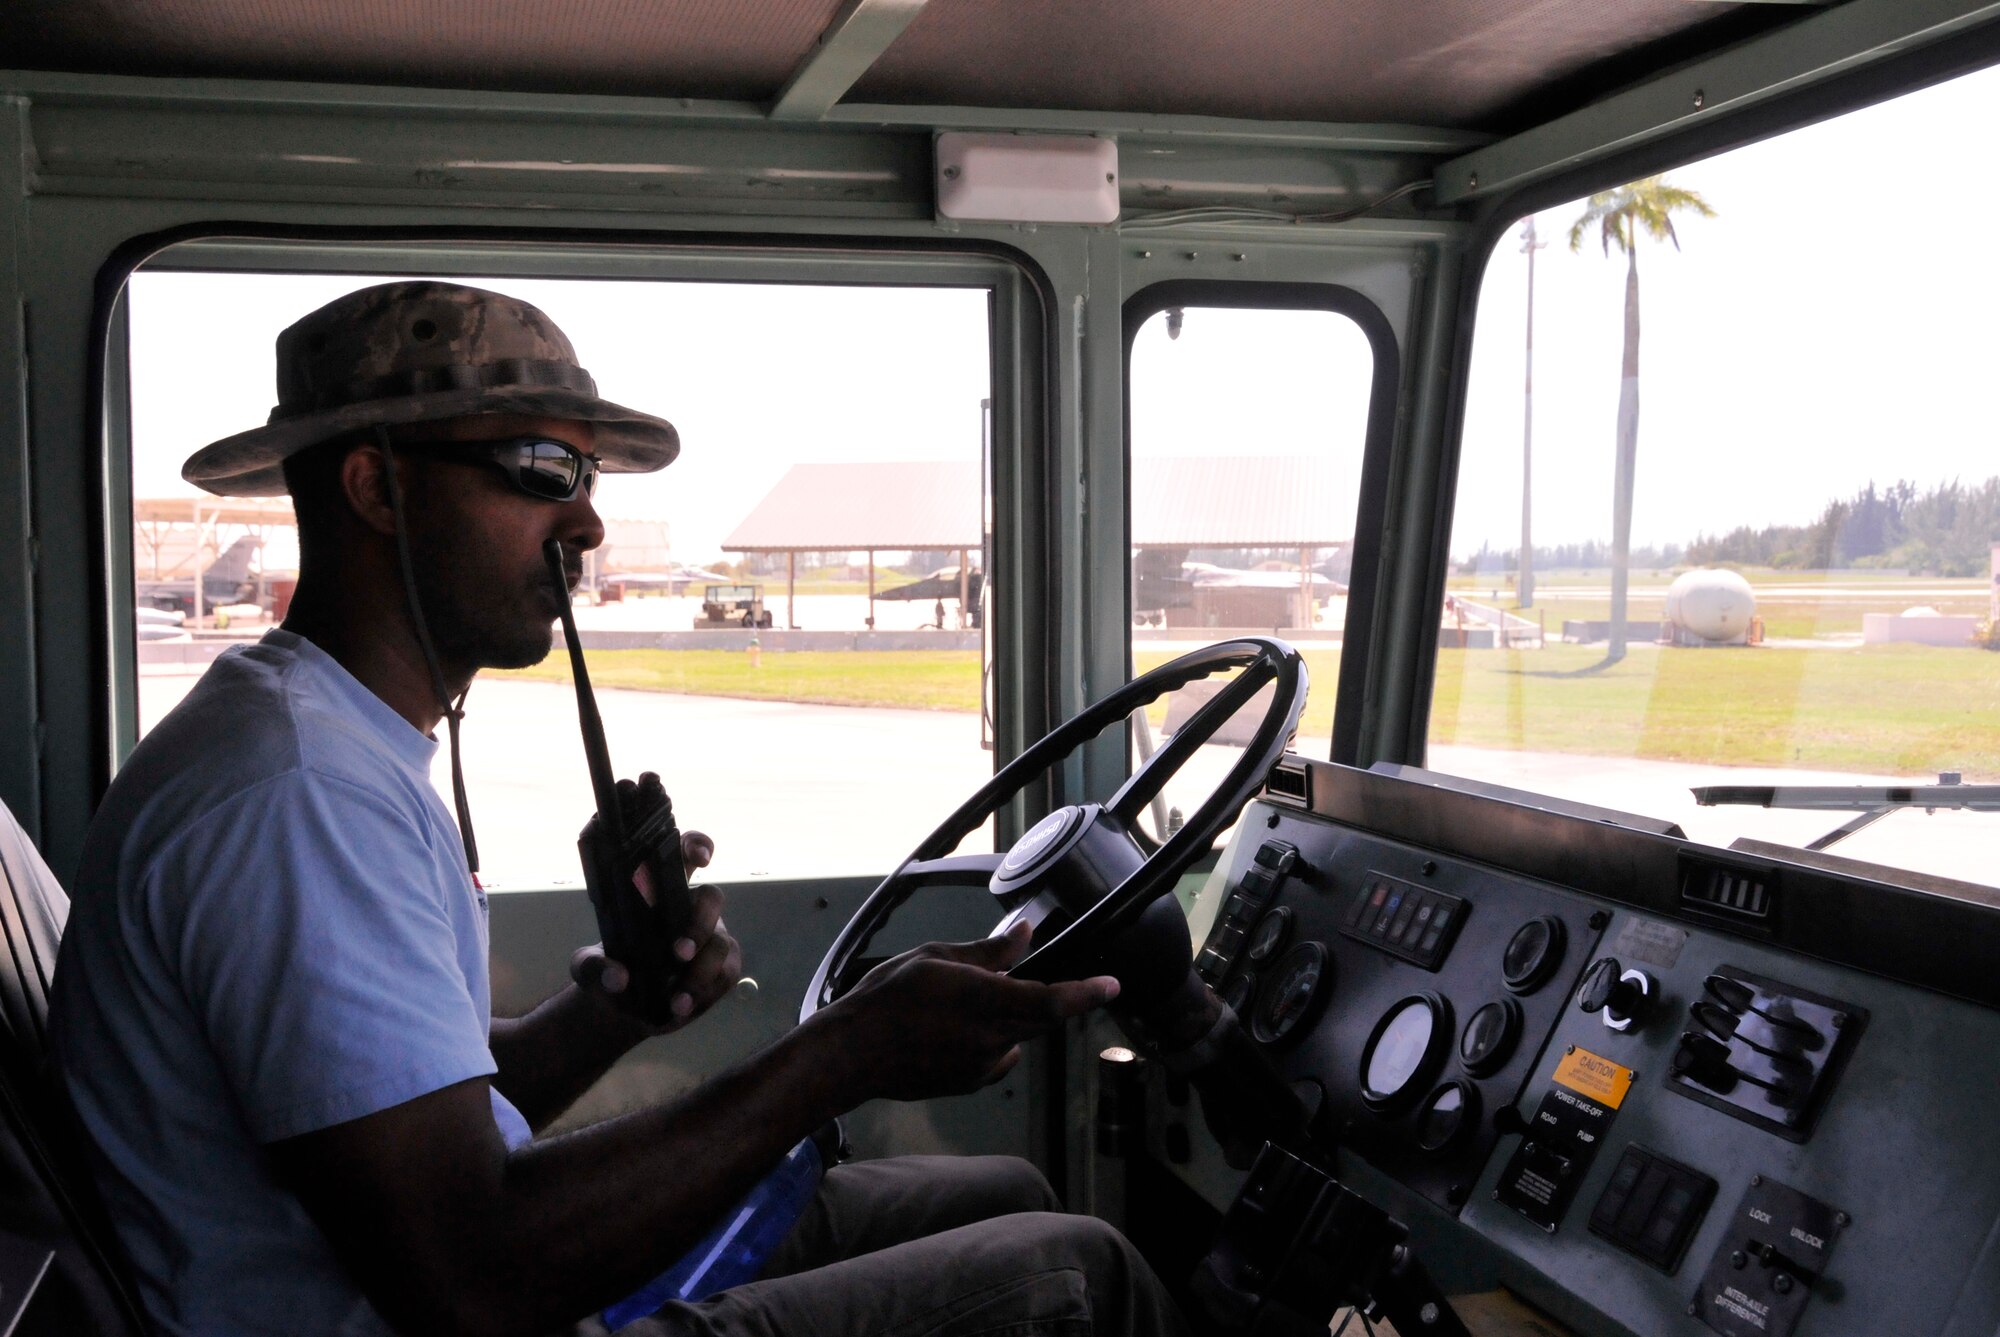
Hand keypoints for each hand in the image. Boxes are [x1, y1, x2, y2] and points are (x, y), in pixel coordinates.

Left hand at [570, 829, 738, 1032]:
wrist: (626, 1008)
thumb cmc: (609, 972)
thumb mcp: (588, 970)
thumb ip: (595, 969)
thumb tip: (618, 978)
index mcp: (660, 895)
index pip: (682, 857)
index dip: (696, 846)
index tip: (700, 857)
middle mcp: (692, 910)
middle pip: (712, 898)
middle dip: (699, 923)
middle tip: (678, 952)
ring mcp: (713, 938)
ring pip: (721, 944)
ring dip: (699, 972)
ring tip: (676, 999)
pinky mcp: (723, 968)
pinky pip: (725, 975)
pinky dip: (703, 994)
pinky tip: (681, 1007)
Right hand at [817, 920, 1118, 1101]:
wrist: (853, 1054)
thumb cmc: (886, 999)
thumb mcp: (935, 958)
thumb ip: (987, 952)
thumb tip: (1024, 935)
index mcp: (982, 1001)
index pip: (1049, 1000)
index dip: (1085, 993)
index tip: (1112, 985)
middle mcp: (989, 1038)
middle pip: (1042, 1019)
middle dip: (1048, 998)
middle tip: (1023, 980)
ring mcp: (981, 1065)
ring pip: (1019, 1035)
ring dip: (1011, 1016)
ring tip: (963, 1003)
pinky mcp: (970, 1082)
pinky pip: (999, 1055)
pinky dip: (993, 1038)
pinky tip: (956, 1028)